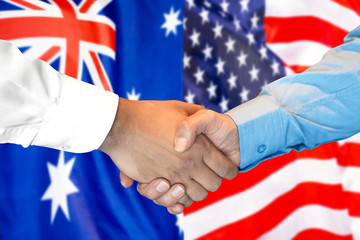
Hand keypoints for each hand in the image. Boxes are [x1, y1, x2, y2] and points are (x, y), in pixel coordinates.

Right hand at [100, 99, 237, 201]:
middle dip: (213, 181)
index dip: (229, 170)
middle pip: (213, 185)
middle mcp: (189, 163)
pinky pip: (174, 202)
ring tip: (190, 182)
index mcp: (200, 146)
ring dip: (196, 192)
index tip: (225, 169)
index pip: (226, 168)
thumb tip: (204, 115)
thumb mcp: (179, 107)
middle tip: (206, 174)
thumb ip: (196, 113)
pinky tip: (177, 193)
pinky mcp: (155, 183)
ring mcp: (172, 175)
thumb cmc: (149, 113)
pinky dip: (178, 202)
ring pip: (196, 196)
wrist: (120, 124)